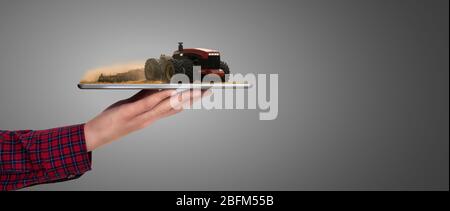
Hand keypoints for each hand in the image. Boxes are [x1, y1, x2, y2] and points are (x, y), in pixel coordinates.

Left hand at [84, 89, 207, 150]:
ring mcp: (141, 116)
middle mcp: (149, 118)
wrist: (96, 134)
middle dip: (192, 98)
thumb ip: (144, 97)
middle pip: (175, 107)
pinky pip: (148, 104)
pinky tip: (169, 91)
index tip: (200, 93)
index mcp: (151, 117)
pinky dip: (160, 97)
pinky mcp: (130, 112)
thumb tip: (155, 86)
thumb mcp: (131, 107)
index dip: (189, 101)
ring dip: (182, 97)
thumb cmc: (113, 122)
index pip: (174, 108)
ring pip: (166, 106)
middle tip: (206, 90)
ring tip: (195, 90)